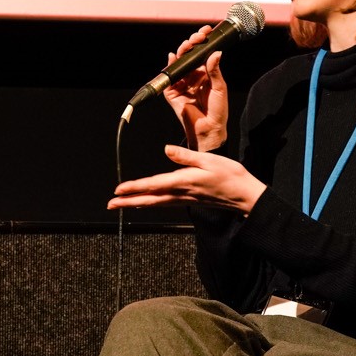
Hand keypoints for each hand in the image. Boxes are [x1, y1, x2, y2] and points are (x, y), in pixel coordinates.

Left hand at [109, 145, 265, 212]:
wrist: (245, 195)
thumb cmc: (230, 175)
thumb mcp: (209, 159)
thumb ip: (186, 156)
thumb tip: (166, 149)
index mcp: (184, 181)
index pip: (153, 185)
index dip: (134, 187)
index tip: (118, 190)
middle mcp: (181, 193)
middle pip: (149, 199)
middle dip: (128, 202)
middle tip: (110, 204)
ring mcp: (184, 199)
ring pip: (155, 203)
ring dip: (136, 203)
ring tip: (121, 205)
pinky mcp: (189, 200)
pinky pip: (164, 203)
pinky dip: (151, 203)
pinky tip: (145, 203)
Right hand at [161, 26, 229, 150]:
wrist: (210, 129)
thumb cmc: (218, 110)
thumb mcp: (219, 87)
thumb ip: (214, 70)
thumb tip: (215, 52)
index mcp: (204, 74)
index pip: (201, 54)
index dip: (202, 42)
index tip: (206, 31)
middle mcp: (192, 77)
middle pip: (188, 56)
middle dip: (191, 44)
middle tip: (197, 37)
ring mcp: (182, 84)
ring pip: (178, 64)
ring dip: (182, 52)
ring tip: (187, 45)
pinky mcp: (172, 93)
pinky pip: (169, 78)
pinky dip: (170, 66)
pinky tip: (173, 57)